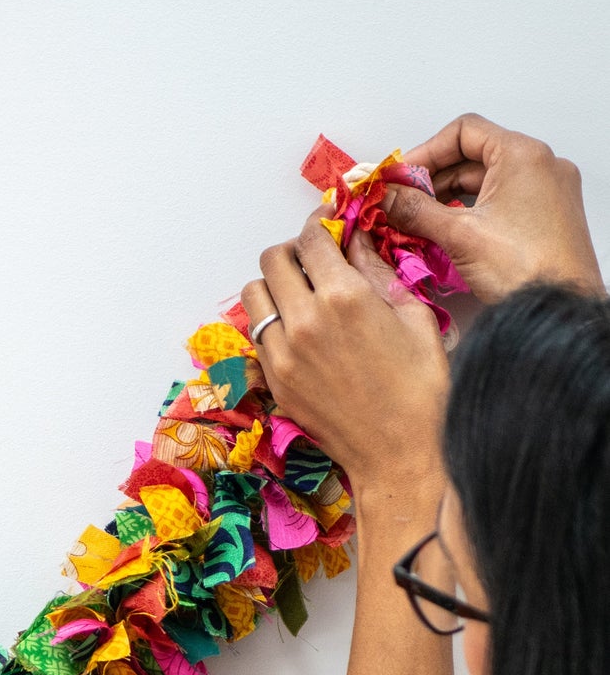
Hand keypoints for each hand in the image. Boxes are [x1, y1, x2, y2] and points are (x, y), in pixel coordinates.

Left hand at [241, 206, 450, 505]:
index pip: (311, 237)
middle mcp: (303, 322)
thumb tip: (355, 239)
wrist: (400, 450)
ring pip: (253, 296)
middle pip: (271, 260)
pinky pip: (257, 336)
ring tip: (301, 296)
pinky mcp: (273, 382)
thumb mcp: (411, 314)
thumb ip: (376, 270)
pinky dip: (272, 323)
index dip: (320, 224)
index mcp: (343, 296)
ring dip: (274, 286)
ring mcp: (281, 354)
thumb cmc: (421, 383)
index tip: (328, 226)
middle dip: (292, 252)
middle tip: (314, 261)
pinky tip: (300, 332)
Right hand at [382, 113, 603, 302]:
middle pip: (472, 157)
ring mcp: (545, 191)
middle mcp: (539, 165)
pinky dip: (469, 212)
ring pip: (484, 182)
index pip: (464, 131)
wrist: (559, 309)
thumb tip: (384, 197)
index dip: (424, 153)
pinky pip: (499, 201)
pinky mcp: (544, 215)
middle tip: (398, 203)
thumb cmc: (523, 268)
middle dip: (431, 179)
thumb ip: (415, 211)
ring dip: (447, 198)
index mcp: (523, 155)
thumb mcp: (458, 235)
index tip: (398, 179)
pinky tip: (445, 233)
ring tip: (415, 222)